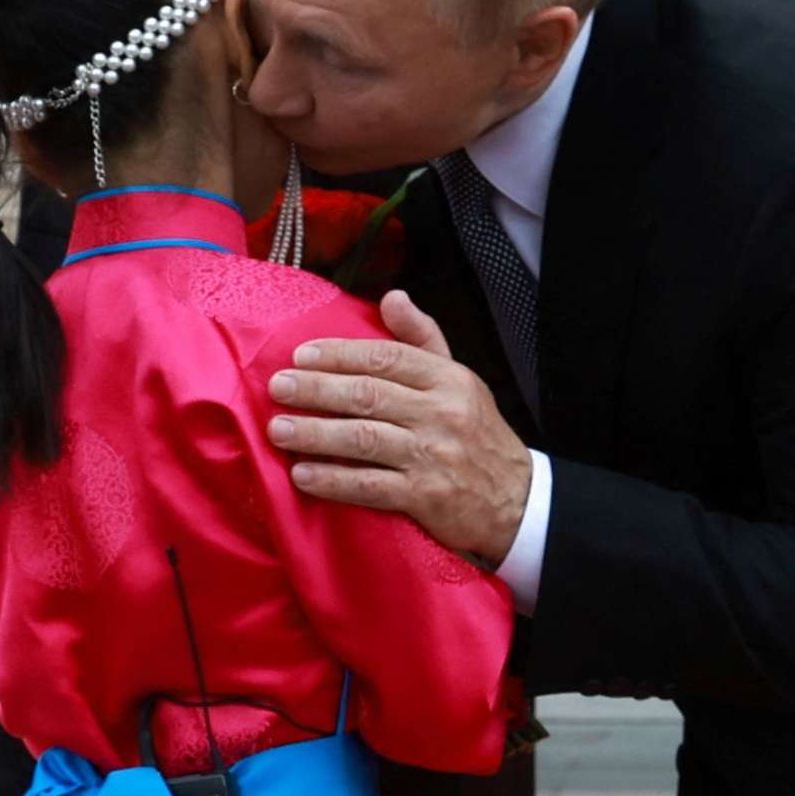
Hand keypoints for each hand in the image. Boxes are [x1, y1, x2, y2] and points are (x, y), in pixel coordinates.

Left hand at [269, 290, 534, 567]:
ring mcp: (432, 456)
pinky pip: (370, 486)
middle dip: (317, 389)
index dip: (340, 354)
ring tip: (278, 429)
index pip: (386, 358)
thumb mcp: (459, 380)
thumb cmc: (475, 434)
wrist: (516, 499)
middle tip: (278, 387)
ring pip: (363, 439)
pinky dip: (333, 480)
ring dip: (315, 434)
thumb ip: (422, 339)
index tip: (301, 355)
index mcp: (448, 379)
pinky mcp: (425, 497)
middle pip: (368, 395)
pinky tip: (303, 475)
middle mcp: (441, 413)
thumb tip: (392, 296)